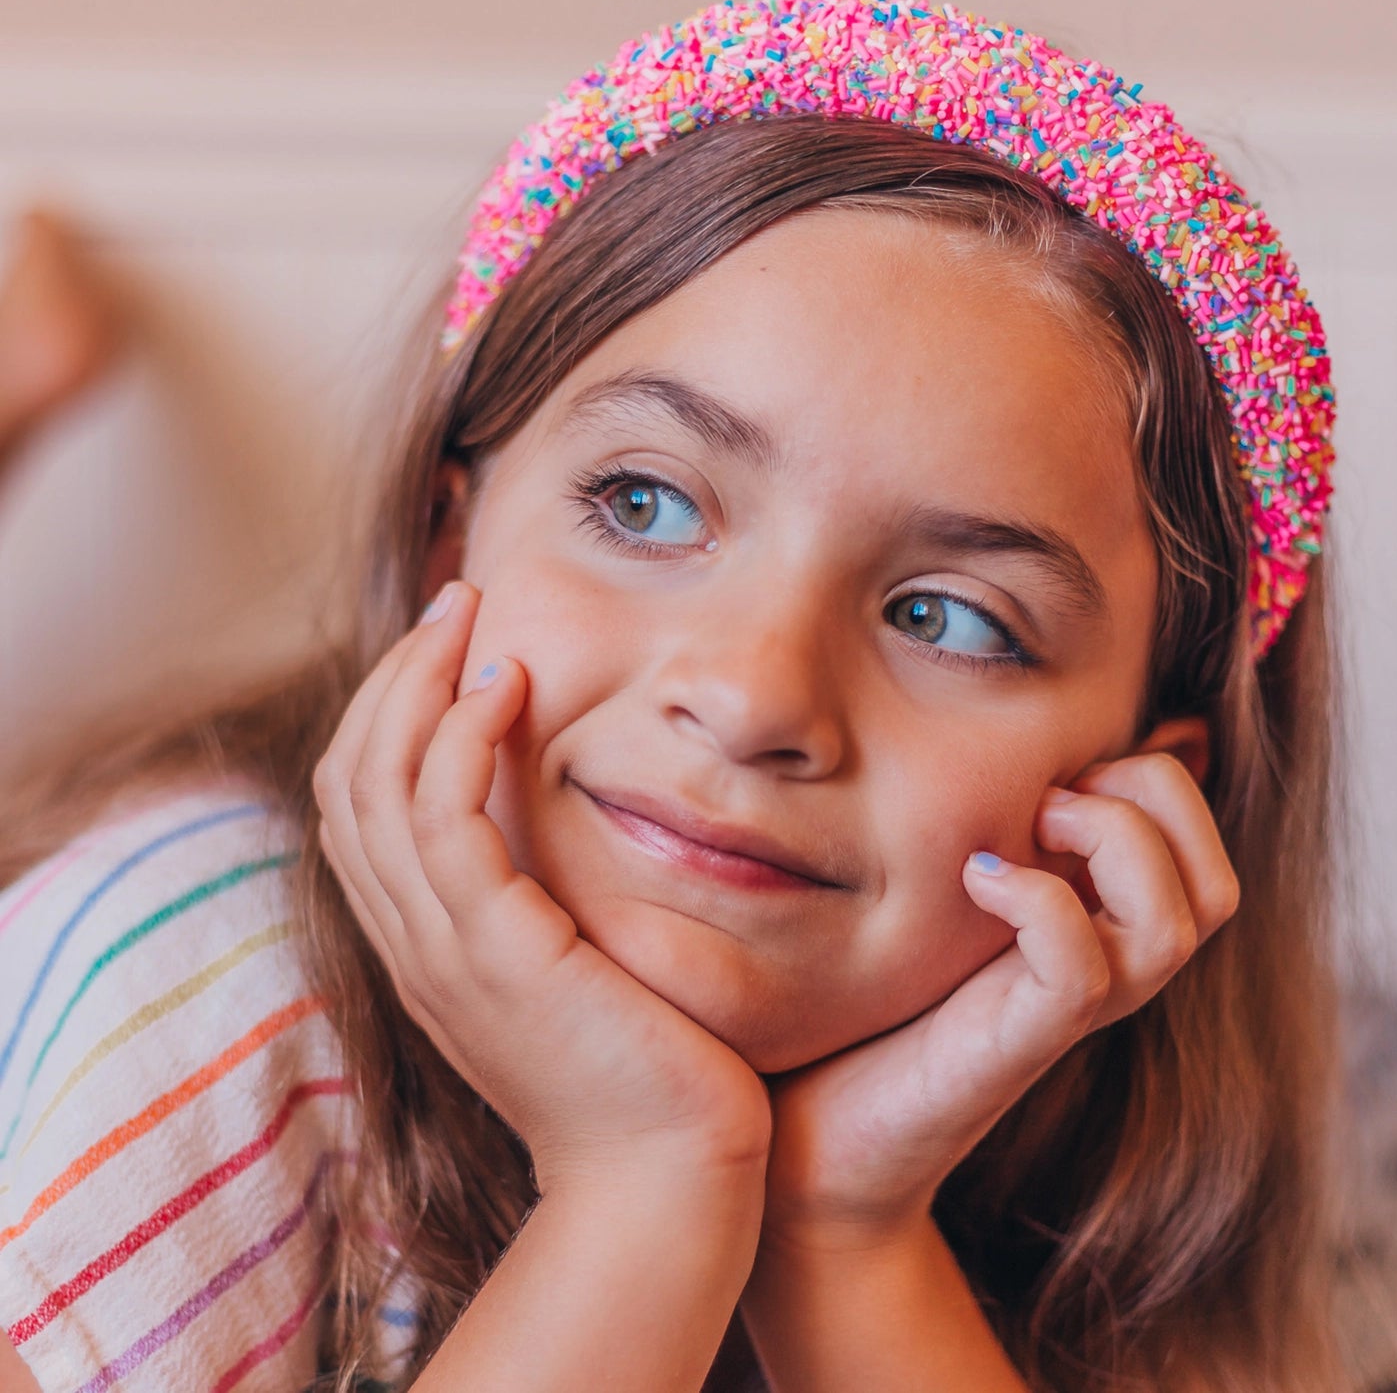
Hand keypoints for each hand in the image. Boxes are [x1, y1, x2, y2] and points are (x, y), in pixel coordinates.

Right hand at [312, 581, 770, 1194]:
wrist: (668, 1173)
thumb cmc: (643, 1067)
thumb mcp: (572, 963)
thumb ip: (541, 896)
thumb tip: (560, 810)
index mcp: (426, 941)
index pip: (363, 803)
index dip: (391, 713)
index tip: (453, 646)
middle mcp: (413, 940)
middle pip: (351, 777)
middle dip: (395, 676)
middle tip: (456, 600)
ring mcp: (442, 946)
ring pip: (379, 782)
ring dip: (417, 683)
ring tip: (470, 615)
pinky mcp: (494, 947)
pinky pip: (444, 817)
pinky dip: (461, 737)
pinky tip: (509, 685)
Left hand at [755, 750, 1239, 1249]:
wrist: (812, 1139)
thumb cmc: (860, 1007)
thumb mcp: (926, 896)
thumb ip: (971, 833)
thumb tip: (978, 744)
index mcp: (1088, 924)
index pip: (1197, 846)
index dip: (1156, 780)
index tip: (1055, 768)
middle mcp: (1098, 969)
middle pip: (1214, 885)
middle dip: (1158, 799)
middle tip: (1054, 792)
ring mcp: (1061, 1012)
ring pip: (1178, 923)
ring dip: (1114, 841)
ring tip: (1033, 822)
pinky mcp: (1013, 1046)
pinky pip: (1082, 970)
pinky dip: (1042, 902)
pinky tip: (978, 877)